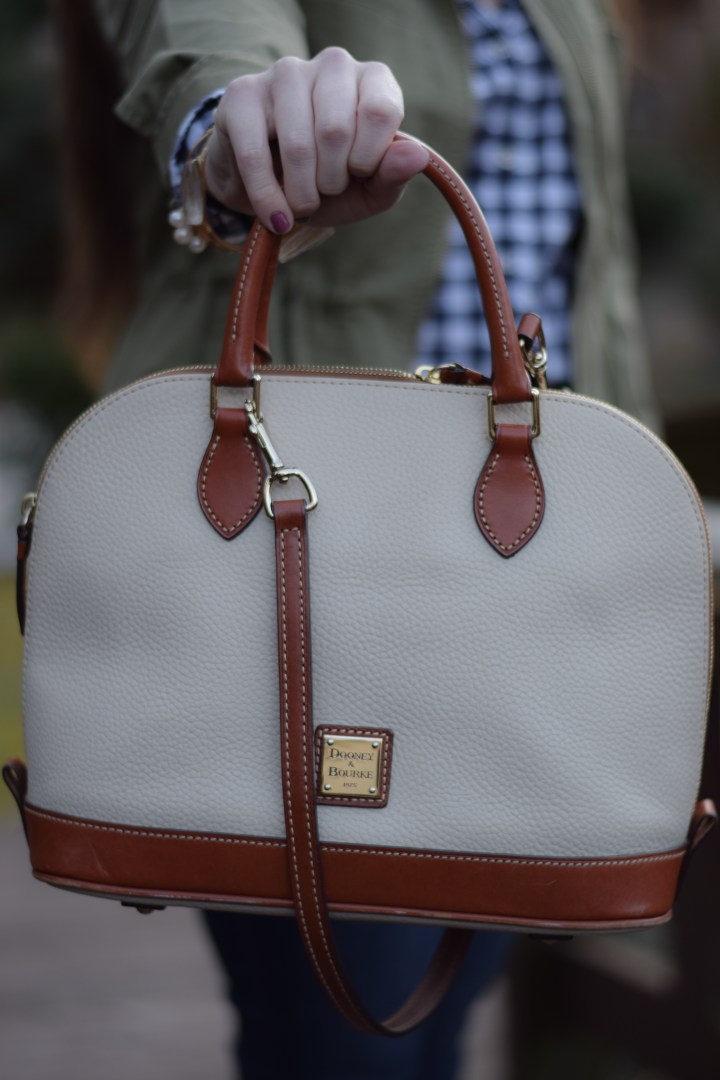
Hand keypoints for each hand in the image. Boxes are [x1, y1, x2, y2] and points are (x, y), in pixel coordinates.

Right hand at [204, 47, 428, 233]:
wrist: (272, 188)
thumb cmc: (329, 183)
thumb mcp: (369, 189)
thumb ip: (393, 174)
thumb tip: (417, 157)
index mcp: (372, 80)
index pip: (379, 111)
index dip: (368, 159)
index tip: (358, 174)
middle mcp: (331, 65)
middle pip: (335, 130)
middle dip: (331, 181)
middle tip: (325, 190)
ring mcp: (285, 74)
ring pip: (297, 144)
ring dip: (301, 192)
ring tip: (301, 201)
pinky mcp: (243, 95)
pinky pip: (255, 154)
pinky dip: (268, 198)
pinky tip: (276, 216)